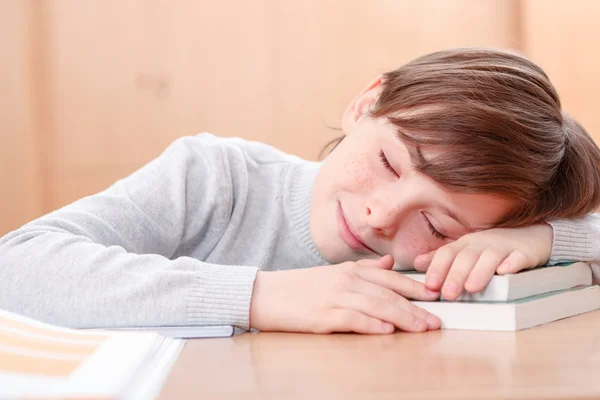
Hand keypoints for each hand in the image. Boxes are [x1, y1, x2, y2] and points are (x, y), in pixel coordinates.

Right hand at [249, 255, 440, 333]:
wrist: (265, 294)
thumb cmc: (299, 287)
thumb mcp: (333, 273)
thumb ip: (363, 268)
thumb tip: (388, 264)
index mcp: (350, 270)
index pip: (389, 278)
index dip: (414, 287)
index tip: (435, 296)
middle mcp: (346, 281)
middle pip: (388, 294)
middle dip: (416, 307)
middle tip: (436, 319)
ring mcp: (334, 297)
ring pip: (377, 306)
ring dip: (403, 318)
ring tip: (422, 328)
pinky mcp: (322, 316)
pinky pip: (352, 320)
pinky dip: (371, 324)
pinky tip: (387, 330)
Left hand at [413, 223, 552, 300]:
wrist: (531, 235)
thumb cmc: (491, 247)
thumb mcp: (465, 250)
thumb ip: (441, 258)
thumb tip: (416, 263)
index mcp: (465, 244)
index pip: (447, 254)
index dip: (438, 268)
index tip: (430, 285)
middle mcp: (482, 244)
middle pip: (466, 258)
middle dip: (456, 275)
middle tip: (448, 294)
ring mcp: (504, 247)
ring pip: (490, 258)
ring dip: (480, 272)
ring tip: (471, 288)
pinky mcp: (524, 253)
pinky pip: (518, 257)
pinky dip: (512, 263)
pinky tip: (505, 272)